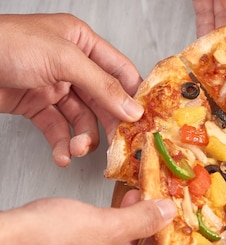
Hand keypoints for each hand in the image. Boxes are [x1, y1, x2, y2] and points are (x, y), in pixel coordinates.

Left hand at [0, 13, 143, 166]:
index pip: (120, 72)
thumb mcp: (65, 59)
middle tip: (118, 145)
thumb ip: (103, 86)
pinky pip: (58, 129)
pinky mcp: (37, 106)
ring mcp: (54, 86)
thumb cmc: (6, 44)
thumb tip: (132, 109)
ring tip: (79, 149)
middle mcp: (72, 65)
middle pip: (104, 100)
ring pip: (82, 119)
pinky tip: (63, 154)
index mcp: (82, 43)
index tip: (145, 121)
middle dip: (109, 125)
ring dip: (84, 138)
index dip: (134, 96)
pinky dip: (62, 144)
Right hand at [0, 190, 175, 244]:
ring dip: (111, 235)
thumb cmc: (47, 241)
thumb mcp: (107, 225)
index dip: (156, 240)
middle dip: (132, 233)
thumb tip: (165, 214)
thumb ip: (142, 220)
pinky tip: (88, 221)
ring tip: (116, 207)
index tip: (159, 220)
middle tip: (139, 205)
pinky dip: (88, 244)